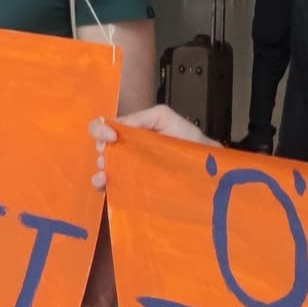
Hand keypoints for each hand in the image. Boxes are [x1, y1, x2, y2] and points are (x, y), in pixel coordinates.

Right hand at [89, 105, 214, 190]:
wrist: (206, 168)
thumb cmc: (187, 141)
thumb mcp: (164, 117)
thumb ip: (141, 117)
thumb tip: (116, 126)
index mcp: (130, 131)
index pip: (105, 126)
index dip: (101, 129)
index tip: (112, 136)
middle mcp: (125, 149)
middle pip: (101, 147)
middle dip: (102, 149)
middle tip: (110, 155)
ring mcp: (128, 170)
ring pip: (103, 167)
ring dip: (101, 169)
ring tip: (107, 174)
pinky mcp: (132, 189)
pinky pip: (112, 187)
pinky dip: (103, 185)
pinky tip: (106, 184)